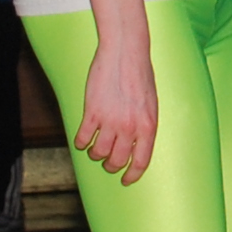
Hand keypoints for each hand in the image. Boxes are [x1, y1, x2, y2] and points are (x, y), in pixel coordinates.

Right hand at [75, 35, 160, 184]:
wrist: (125, 51)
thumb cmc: (140, 75)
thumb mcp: (150, 103)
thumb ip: (144, 125)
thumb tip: (135, 145)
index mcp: (148, 126)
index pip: (141, 162)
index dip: (132, 175)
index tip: (126, 180)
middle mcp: (130, 127)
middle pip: (117, 161)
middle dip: (110, 165)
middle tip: (107, 162)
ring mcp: (110, 120)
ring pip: (98, 152)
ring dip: (95, 154)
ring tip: (95, 148)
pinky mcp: (92, 112)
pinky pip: (83, 138)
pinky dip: (81, 143)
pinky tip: (82, 139)